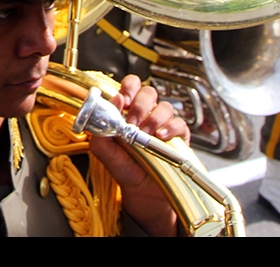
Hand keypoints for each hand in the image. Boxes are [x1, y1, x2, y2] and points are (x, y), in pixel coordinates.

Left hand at [87, 75, 187, 236]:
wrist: (144, 194)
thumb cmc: (125, 170)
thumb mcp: (105, 153)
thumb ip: (100, 132)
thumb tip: (106, 109)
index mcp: (127, 112)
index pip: (130, 86)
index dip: (128, 88)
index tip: (123, 100)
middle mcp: (146, 115)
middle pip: (148, 92)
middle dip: (140, 105)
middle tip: (133, 122)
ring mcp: (163, 124)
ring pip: (164, 106)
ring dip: (154, 118)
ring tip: (146, 133)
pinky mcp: (179, 137)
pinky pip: (179, 123)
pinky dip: (171, 128)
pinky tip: (161, 136)